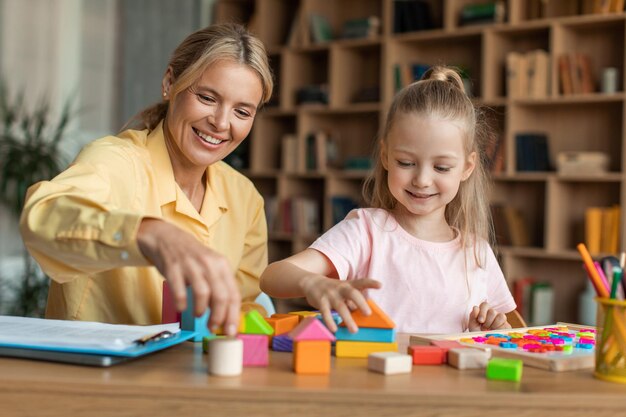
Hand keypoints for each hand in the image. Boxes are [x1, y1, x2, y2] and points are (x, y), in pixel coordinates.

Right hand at [137, 218, 239, 335]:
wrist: (167, 238)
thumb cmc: (192, 258)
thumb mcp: (210, 267)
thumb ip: (218, 287)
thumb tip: (224, 315)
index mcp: (222, 265)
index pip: (233, 294)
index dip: (233, 315)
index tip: (231, 331)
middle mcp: (209, 264)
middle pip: (221, 296)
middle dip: (219, 317)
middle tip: (213, 328)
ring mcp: (191, 265)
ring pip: (203, 293)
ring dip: (201, 310)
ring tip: (198, 315)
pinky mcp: (173, 267)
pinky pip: (179, 290)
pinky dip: (181, 303)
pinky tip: (181, 308)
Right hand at [300, 275, 381, 332]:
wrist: (312, 282)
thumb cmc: (333, 290)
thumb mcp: (344, 291)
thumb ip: (353, 300)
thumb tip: (362, 314)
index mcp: (349, 285)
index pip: (361, 282)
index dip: (371, 283)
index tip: (380, 285)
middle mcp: (341, 288)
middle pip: (352, 293)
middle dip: (360, 303)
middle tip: (368, 314)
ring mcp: (330, 294)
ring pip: (340, 306)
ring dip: (348, 319)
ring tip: (354, 330)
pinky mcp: (320, 301)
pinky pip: (325, 312)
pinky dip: (330, 321)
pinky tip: (334, 329)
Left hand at [468, 301, 510, 330]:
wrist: (484, 343)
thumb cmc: (477, 333)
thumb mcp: (472, 325)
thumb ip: (473, 315)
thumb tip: (476, 308)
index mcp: (484, 311)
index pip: (485, 305)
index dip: (482, 311)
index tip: (480, 321)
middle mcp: (492, 313)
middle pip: (492, 311)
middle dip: (487, 321)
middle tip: (484, 327)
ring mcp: (500, 318)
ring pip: (501, 315)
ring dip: (493, 324)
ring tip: (489, 330)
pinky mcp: (506, 325)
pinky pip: (505, 323)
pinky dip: (499, 328)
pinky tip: (495, 332)